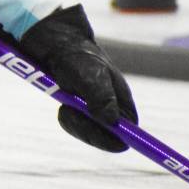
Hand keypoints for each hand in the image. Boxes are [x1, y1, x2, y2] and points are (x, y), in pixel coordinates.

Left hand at [21, 5, 137, 151]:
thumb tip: (111, 121)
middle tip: (69, 112)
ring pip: (88, 133)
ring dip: (75, 122)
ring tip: (66, 103)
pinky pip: (74, 125)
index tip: (104, 140)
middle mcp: (113, 111)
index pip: (130, 134)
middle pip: (107, 138)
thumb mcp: (91, 75)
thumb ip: (101, 97)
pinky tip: (64, 103)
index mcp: (123, 103)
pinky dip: (67, 118)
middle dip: (87, 129)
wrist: (59, 48)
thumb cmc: (78, 58)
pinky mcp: (81, 111)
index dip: (121, 140)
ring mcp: (96, 112)